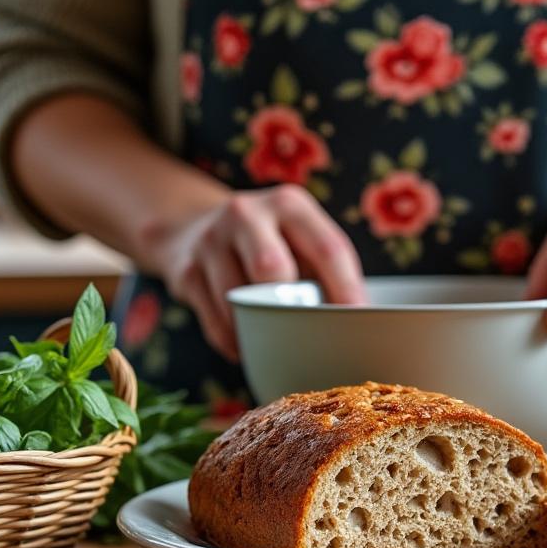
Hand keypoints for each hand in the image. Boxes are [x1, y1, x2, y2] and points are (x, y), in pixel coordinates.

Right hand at [157, 184, 365, 360]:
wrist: (192, 228)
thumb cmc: (268, 243)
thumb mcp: (298, 239)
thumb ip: (326, 270)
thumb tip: (357, 323)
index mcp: (289, 204)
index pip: (327, 248)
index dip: (347, 291)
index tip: (360, 325)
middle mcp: (247, 214)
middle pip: (273, 270)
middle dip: (294, 308)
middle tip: (311, 333)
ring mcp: (211, 241)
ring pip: (241, 303)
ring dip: (262, 332)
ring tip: (277, 341)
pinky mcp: (186, 271)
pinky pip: (218, 323)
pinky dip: (237, 343)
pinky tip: (248, 343)